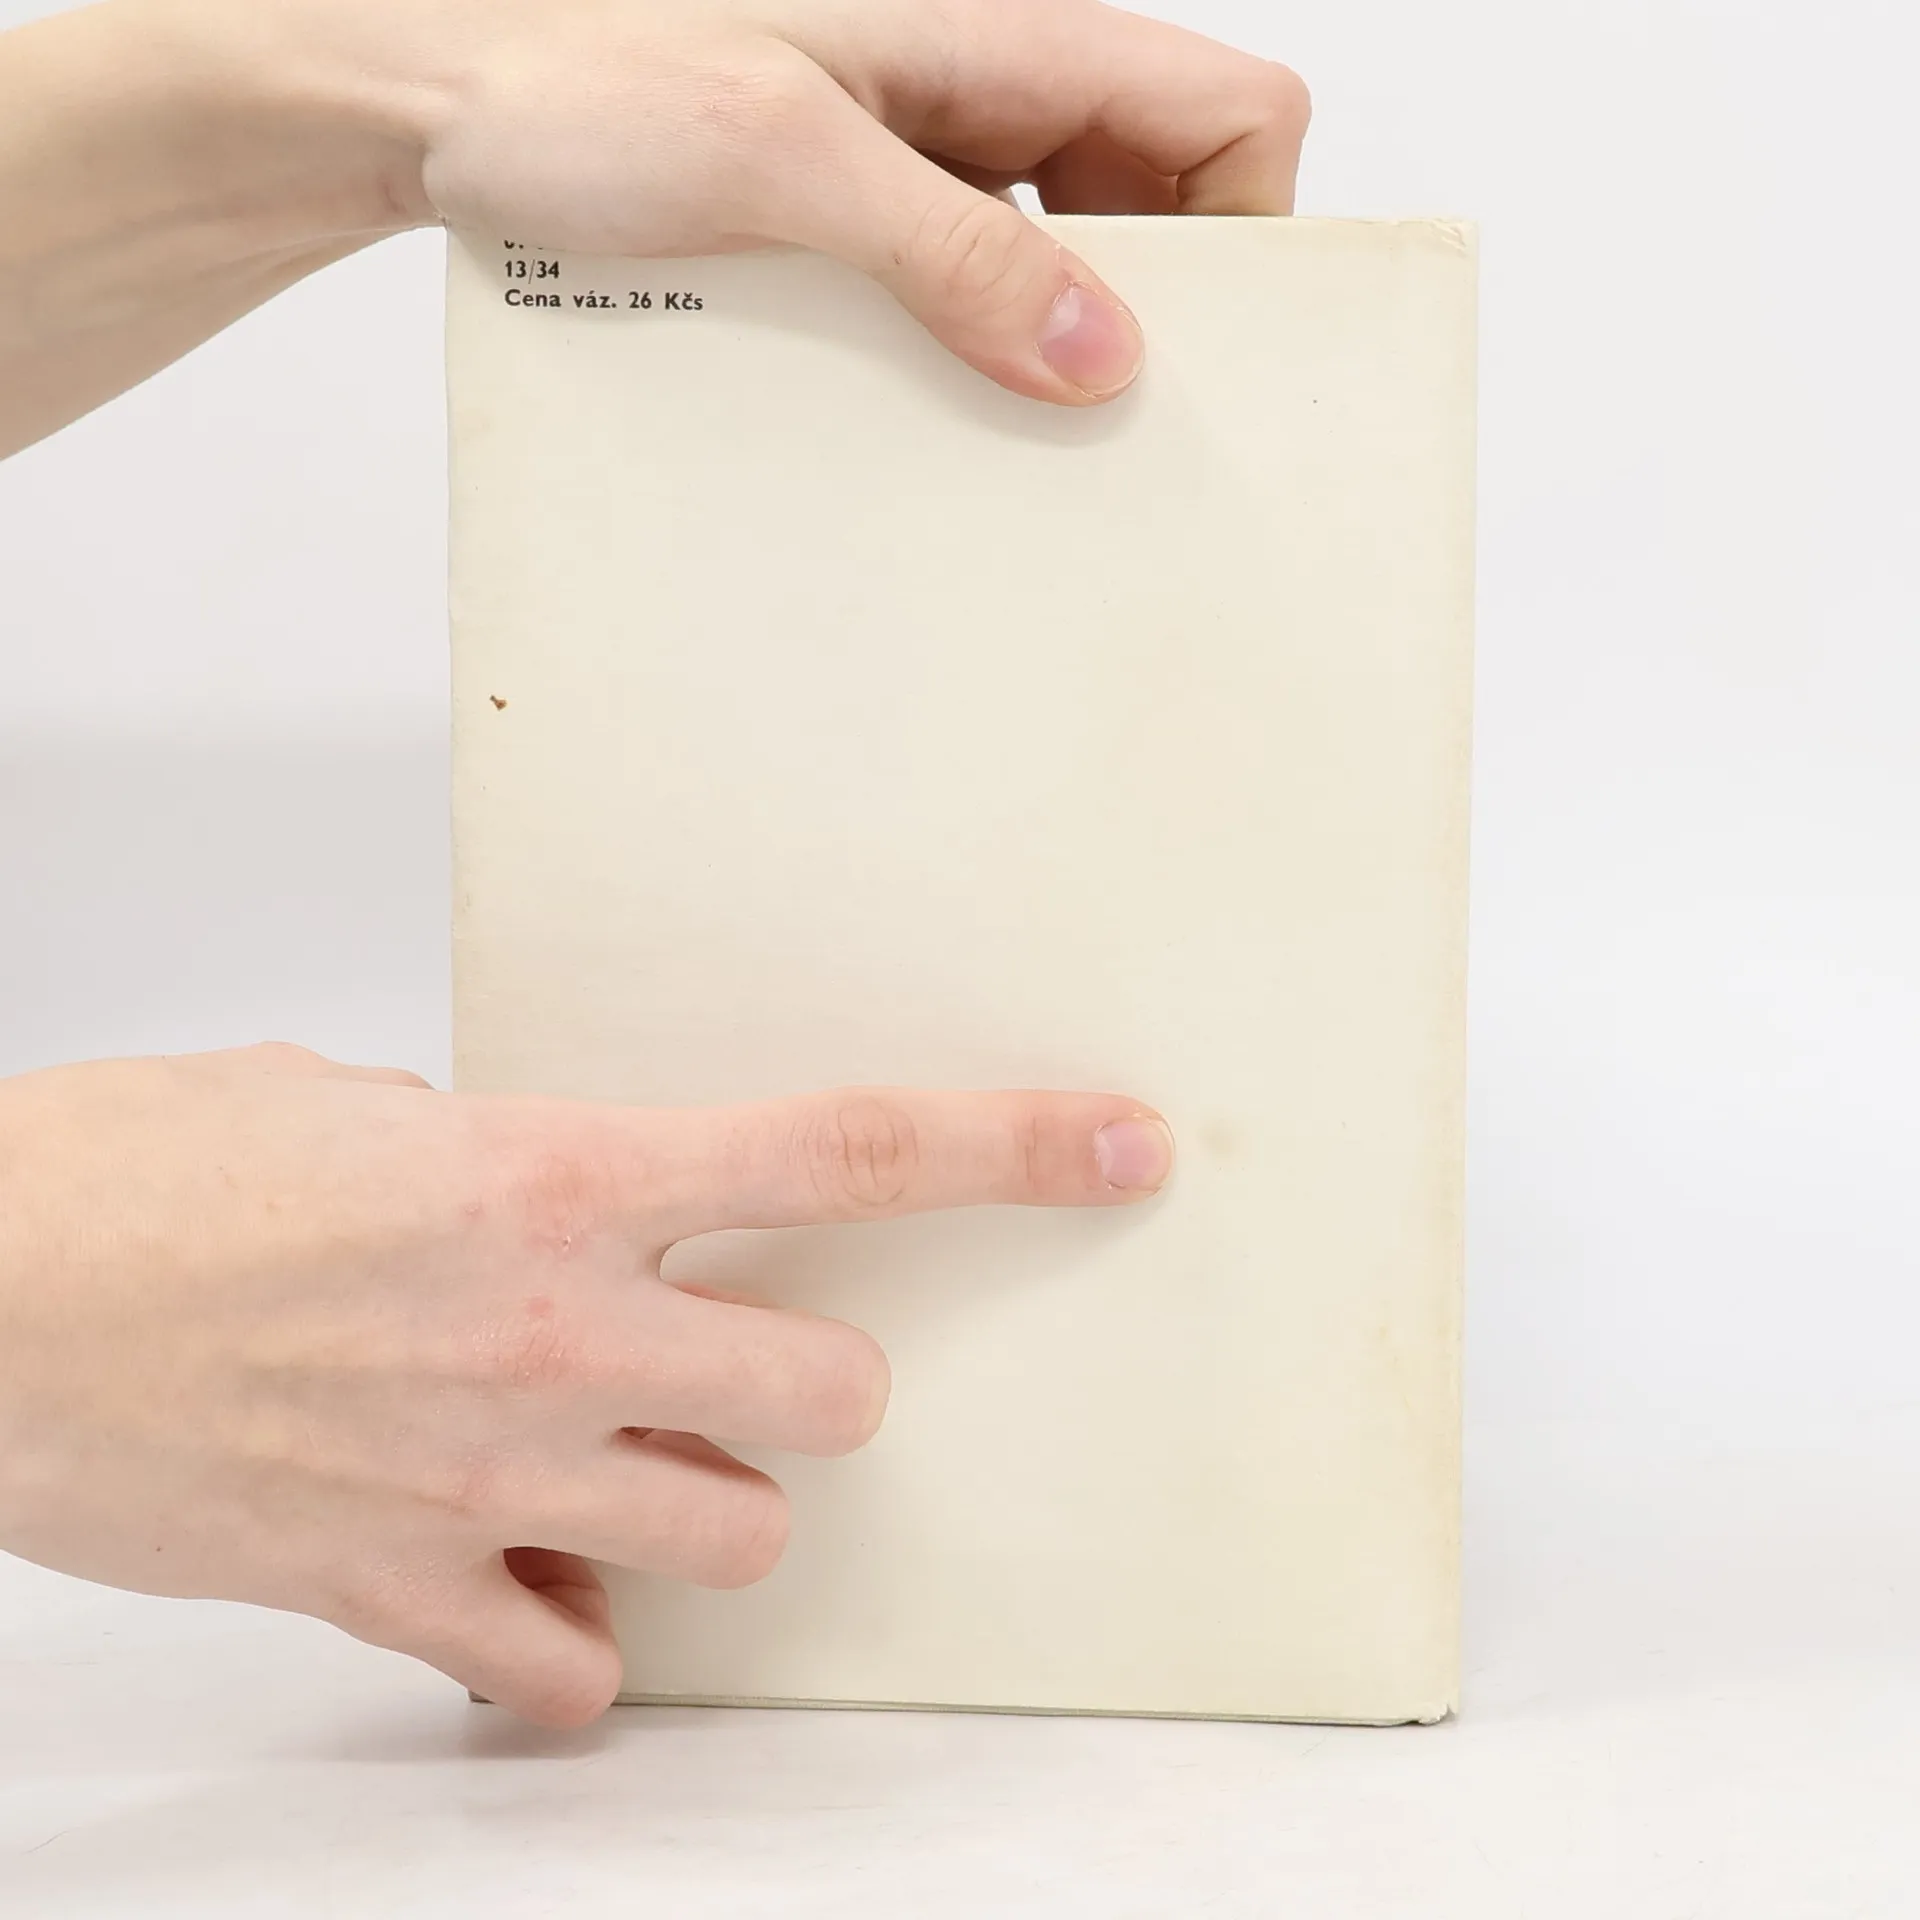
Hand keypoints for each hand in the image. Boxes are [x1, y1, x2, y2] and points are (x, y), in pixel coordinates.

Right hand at [0, 1043, 1172, 1724]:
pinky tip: (520, 1577)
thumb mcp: (353, 1110)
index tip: (1114, 1142)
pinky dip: (570, 1639)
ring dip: (712, 1505)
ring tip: (621, 1464)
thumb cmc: (133, 1176)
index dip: (1004, 1144)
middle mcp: (544, 1329)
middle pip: (833, 1394)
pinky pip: (566, 1675)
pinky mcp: (394, 1591)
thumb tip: (558, 1191)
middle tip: (750, 1364)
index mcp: (543, 1176)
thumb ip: (497, 1157)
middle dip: (822, 1387)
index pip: (837, 1149)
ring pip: (736, 1541)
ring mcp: (481, 1475)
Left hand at [391, 0, 1311, 400]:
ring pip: (1062, 254)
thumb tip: (1097, 350)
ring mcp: (915, 164)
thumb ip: (947, 246)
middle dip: (1159, 310)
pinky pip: (962, 293)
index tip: (1205, 350)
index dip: (1251, 224)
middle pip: (1160, 194)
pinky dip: (969, 356)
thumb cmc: (565, 76)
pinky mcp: (855, 226)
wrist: (420, 98)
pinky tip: (924, 413)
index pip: (1220, 109)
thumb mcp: (778, 158)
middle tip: (1103, 421)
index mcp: (989, 36)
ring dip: (1053, 345)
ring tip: (1006, 431)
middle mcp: (973, 94)